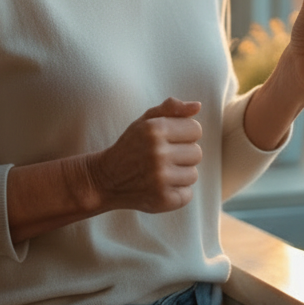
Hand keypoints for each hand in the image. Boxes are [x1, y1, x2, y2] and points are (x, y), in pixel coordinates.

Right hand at [87, 97, 202, 212]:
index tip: (170, 140)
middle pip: (197, 153)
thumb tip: (197, 106)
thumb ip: (172, 108)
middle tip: (162, 158)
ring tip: (160, 173)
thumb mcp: (146, 121)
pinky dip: (176, 193)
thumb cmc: (131, 146)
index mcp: (155, 129)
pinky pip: (187, 194)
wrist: (106, 179)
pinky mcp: (162, 199)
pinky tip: (160, 187)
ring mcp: (160, 178)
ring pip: (193, 174)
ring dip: (179, 175)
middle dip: (182, 155)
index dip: (184, 135)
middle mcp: (158, 152)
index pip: (195, 129)